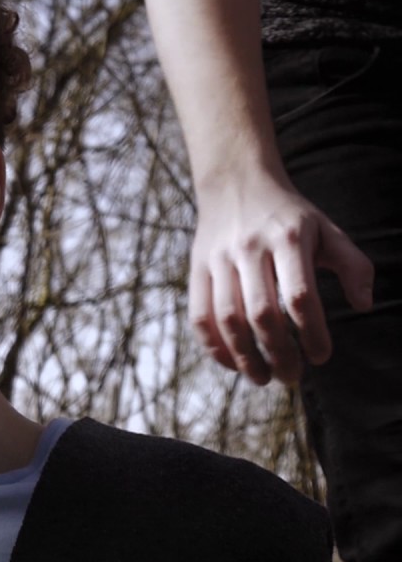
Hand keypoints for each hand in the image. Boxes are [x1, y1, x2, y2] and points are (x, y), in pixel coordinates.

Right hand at [190, 173, 372, 385]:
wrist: (235, 183)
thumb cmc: (290, 216)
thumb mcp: (328, 230)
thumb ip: (354, 265)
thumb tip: (364, 305)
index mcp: (288, 238)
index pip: (300, 296)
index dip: (311, 333)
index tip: (320, 357)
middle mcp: (249, 248)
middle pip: (261, 313)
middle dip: (278, 353)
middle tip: (292, 378)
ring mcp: (218, 259)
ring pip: (227, 318)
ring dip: (245, 356)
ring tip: (262, 377)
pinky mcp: (196, 268)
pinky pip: (200, 315)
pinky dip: (213, 345)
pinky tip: (232, 363)